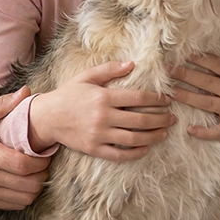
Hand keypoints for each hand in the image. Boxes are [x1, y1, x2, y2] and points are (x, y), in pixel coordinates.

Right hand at [0, 88, 49, 209]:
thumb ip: (2, 105)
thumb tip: (26, 92)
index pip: (23, 165)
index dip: (41, 162)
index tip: (45, 154)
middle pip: (27, 185)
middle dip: (42, 175)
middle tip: (43, 163)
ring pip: (23, 199)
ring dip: (34, 187)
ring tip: (34, 173)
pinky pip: (12, 206)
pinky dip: (23, 197)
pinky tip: (22, 183)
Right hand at [28, 60, 173, 162]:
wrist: (47, 117)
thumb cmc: (68, 94)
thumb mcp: (86, 77)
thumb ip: (109, 69)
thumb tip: (132, 64)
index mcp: (103, 97)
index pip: (138, 98)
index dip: (156, 99)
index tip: (167, 99)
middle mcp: (103, 117)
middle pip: (141, 120)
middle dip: (161, 118)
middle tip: (172, 117)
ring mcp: (99, 135)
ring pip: (134, 138)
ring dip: (153, 136)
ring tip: (164, 132)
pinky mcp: (94, 149)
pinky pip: (120, 154)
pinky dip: (136, 153)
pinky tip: (146, 148)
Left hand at [169, 50, 219, 145]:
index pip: (218, 65)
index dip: (200, 59)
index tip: (184, 54)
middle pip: (206, 82)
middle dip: (185, 75)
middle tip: (167, 70)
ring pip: (206, 103)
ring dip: (186, 97)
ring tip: (169, 92)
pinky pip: (218, 131)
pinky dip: (204, 132)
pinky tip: (189, 130)